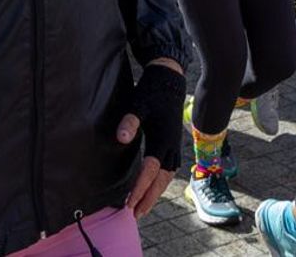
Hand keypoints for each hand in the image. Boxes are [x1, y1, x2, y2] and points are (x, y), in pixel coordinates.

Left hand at [116, 61, 185, 218]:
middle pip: (162, 179)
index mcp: (162, 139)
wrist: (170, 79)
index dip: (140, 188)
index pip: (150, 171)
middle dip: (149, 198)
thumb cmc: (152, 91)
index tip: (129, 204)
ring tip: (143, 207)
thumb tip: (121, 138)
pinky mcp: (173, 141)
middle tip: (135, 214)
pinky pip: (170, 168)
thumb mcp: (138, 104)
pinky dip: (161, 181)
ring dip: (156, 192)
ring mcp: (174, 144)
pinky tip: (153, 186)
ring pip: (168, 176)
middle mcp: (171, 145)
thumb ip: (130, 121)